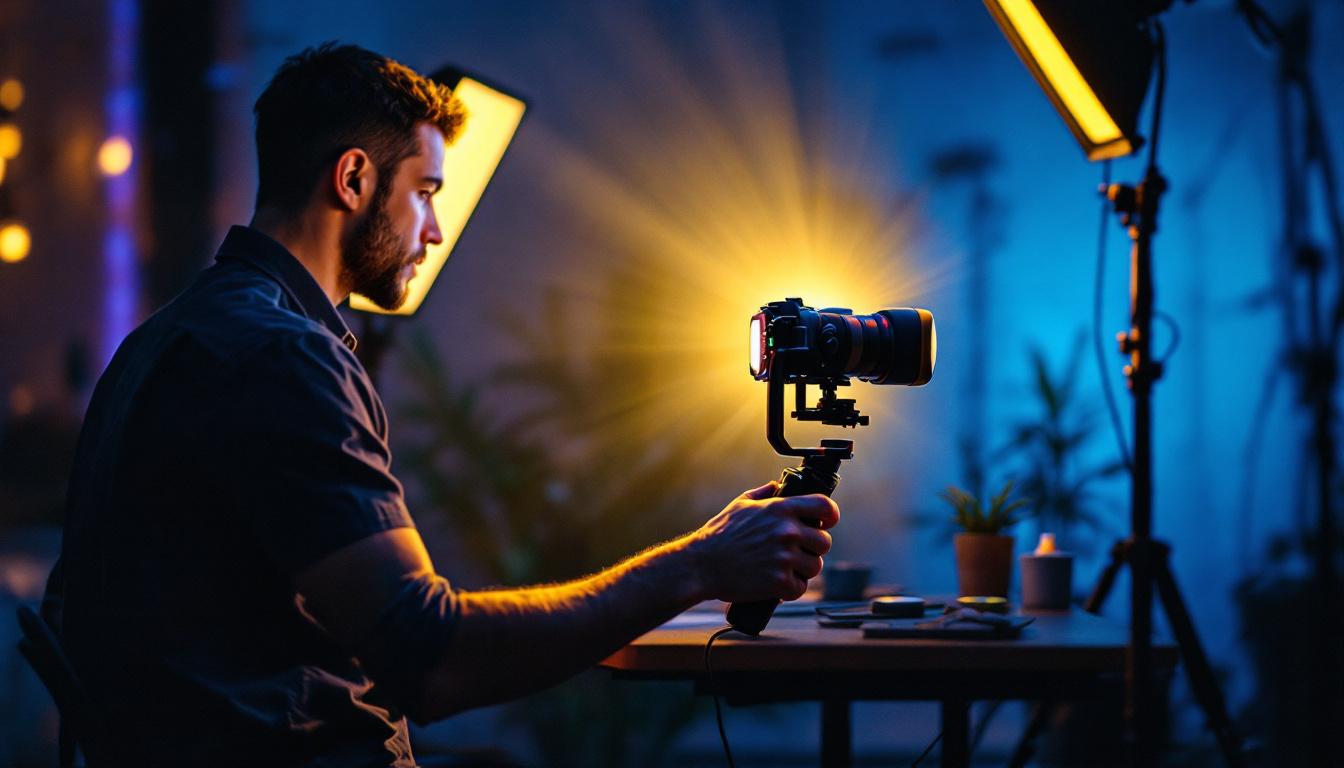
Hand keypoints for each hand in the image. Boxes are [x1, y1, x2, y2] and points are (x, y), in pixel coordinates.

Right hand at [690, 481, 838, 602]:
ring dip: (803, 570)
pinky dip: (790, 589)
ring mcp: (784, 557)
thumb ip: (764, 493)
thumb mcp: (740, 505)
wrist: (701, 565)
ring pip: (814, 566)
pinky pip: (800, 588)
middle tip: (797, 552)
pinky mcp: (779, 582)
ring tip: (784, 569)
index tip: (825, 522)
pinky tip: (776, 584)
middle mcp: (786, 531)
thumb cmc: (718, 535)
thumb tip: (777, 486)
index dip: (830, 515)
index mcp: (780, 509)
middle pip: (824, 541)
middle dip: (813, 548)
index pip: (825, 506)